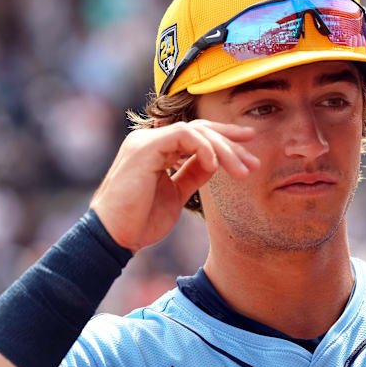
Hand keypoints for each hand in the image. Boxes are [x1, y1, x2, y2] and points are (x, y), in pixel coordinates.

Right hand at [89, 120, 258, 252]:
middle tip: (253, 162)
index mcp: (157, 150)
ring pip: (196, 131)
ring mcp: (146, 141)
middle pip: (200, 129)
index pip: (196, 135)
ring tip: (242, 171)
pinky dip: (203, 148)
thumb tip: (215, 162)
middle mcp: (150, 140)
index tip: (248, 151)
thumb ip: (193, 174)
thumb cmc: (140, 220)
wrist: (112, 237)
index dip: (224, 139)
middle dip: (231, 143)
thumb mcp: (176, 194)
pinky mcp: (145, 148)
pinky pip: (183, 136)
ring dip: (224, 149)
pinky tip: (215, 166)